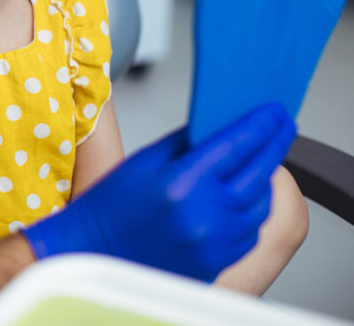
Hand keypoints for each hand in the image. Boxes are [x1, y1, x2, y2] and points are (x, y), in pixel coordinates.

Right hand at [23, 104, 295, 281]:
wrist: (92, 250)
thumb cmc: (110, 207)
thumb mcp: (143, 161)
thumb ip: (185, 142)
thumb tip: (219, 126)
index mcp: (180, 184)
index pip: (235, 145)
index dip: (260, 125)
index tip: (273, 112)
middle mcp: (202, 216)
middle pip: (257, 172)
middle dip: (273, 145)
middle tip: (281, 127)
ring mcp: (212, 243)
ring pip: (259, 204)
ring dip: (263, 179)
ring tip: (259, 162)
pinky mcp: (216, 262)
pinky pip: (250, 232)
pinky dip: (252, 210)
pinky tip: (243, 196)